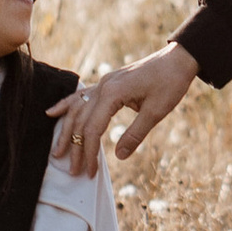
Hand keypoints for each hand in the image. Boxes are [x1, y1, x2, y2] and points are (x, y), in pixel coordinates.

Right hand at [48, 43, 200, 173]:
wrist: (178, 59)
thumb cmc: (170, 83)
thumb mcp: (157, 111)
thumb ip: (136, 133)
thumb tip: (119, 156)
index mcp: (113, 93)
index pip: (93, 128)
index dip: (90, 152)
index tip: (90, 171)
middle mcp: (103, 86)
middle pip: (82, 121)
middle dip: (76, 147)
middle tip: (74, 171)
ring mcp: (103, 83)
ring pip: (77, 109)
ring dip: (67, 131)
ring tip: (58, 151)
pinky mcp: (107, 83)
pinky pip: (81, 95)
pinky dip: (66, 105)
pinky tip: (52, 113)